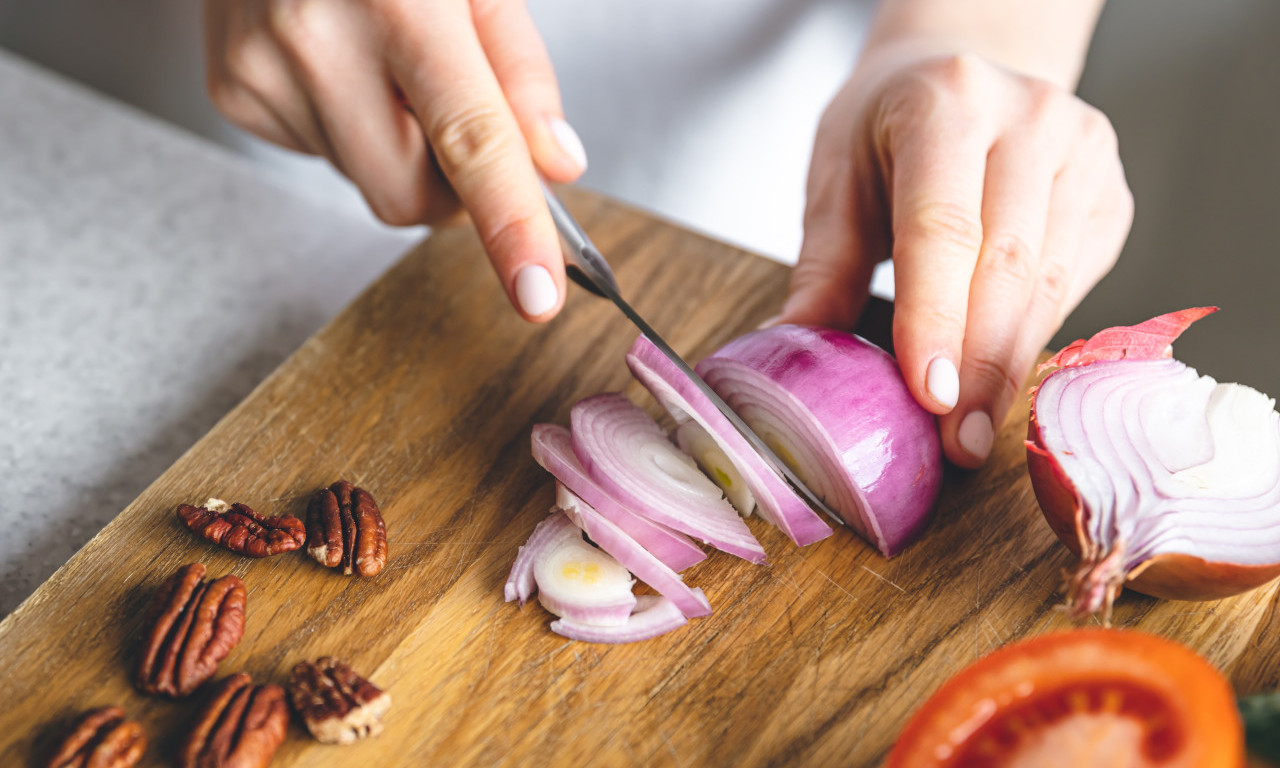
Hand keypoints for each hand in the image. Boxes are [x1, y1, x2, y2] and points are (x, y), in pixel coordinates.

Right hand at [203, 0, 586, 320]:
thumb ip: (520, 72)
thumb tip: (555, 167)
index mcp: (397, 2)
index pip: (470, 142)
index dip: (510, 225)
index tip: (537, 296)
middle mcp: (315, 41)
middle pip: (409, 200)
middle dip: (449, 186)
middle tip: (454, 111)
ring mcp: (261, 71)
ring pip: (367, 184)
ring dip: (398, 149)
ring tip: (383, 61)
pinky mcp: (232, 90)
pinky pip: (321, 158)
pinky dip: (350, 129)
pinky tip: (339, 65)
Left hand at [780, 47, 1132, 466]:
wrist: (963, 71)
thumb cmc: (889, 127)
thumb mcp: (837, 177)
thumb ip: (823, 265)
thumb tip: (791, 349)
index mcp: (947, 103)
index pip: (943, 228)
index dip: (936, 319)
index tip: (929, 397)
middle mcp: (1030, 119)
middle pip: (1009, 265)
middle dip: (981, 366)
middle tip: (957, 442)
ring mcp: (1083, 154)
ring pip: (1050, 283)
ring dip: (1011, 368)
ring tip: (975, 431)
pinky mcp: (1109, 195)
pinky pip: (1074, 284)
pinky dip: (1034, 339)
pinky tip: (1002, 379)